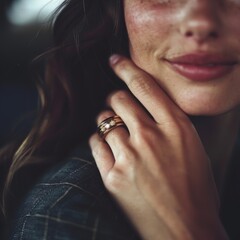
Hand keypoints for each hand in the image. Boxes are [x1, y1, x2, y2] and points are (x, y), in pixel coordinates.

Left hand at [89, 55, 227, 239]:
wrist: (186, 229)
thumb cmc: (195, 188)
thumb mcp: (191, 147)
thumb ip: (168, 123)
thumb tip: (144, 106)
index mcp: (176, 127)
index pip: (144, 86)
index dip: (127, 68)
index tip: (115, 61)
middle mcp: (151, 137)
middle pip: (118, 99)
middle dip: (114, 99)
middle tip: (116, 106)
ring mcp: (130, 157)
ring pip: (104, 120)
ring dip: (105, 121)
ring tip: (113, 130)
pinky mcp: (113, 177)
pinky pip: (95, 144)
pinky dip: (98, 141)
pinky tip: (107, 147)